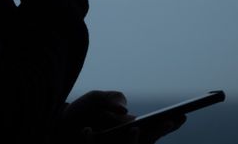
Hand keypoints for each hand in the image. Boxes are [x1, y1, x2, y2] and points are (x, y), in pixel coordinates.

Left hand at [52, 91, 185, 143]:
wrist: (56, 126)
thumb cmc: (82, 112)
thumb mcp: (96, 99)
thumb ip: (112, 98)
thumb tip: (123, 111)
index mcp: (128, 131)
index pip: (153, 131)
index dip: (168, 125)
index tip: (181, 115)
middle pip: (145, 142)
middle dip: (156, 133)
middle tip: (165, 121)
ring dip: (131, 141)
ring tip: (134, 126)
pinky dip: (88, 141)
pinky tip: (86, 131)